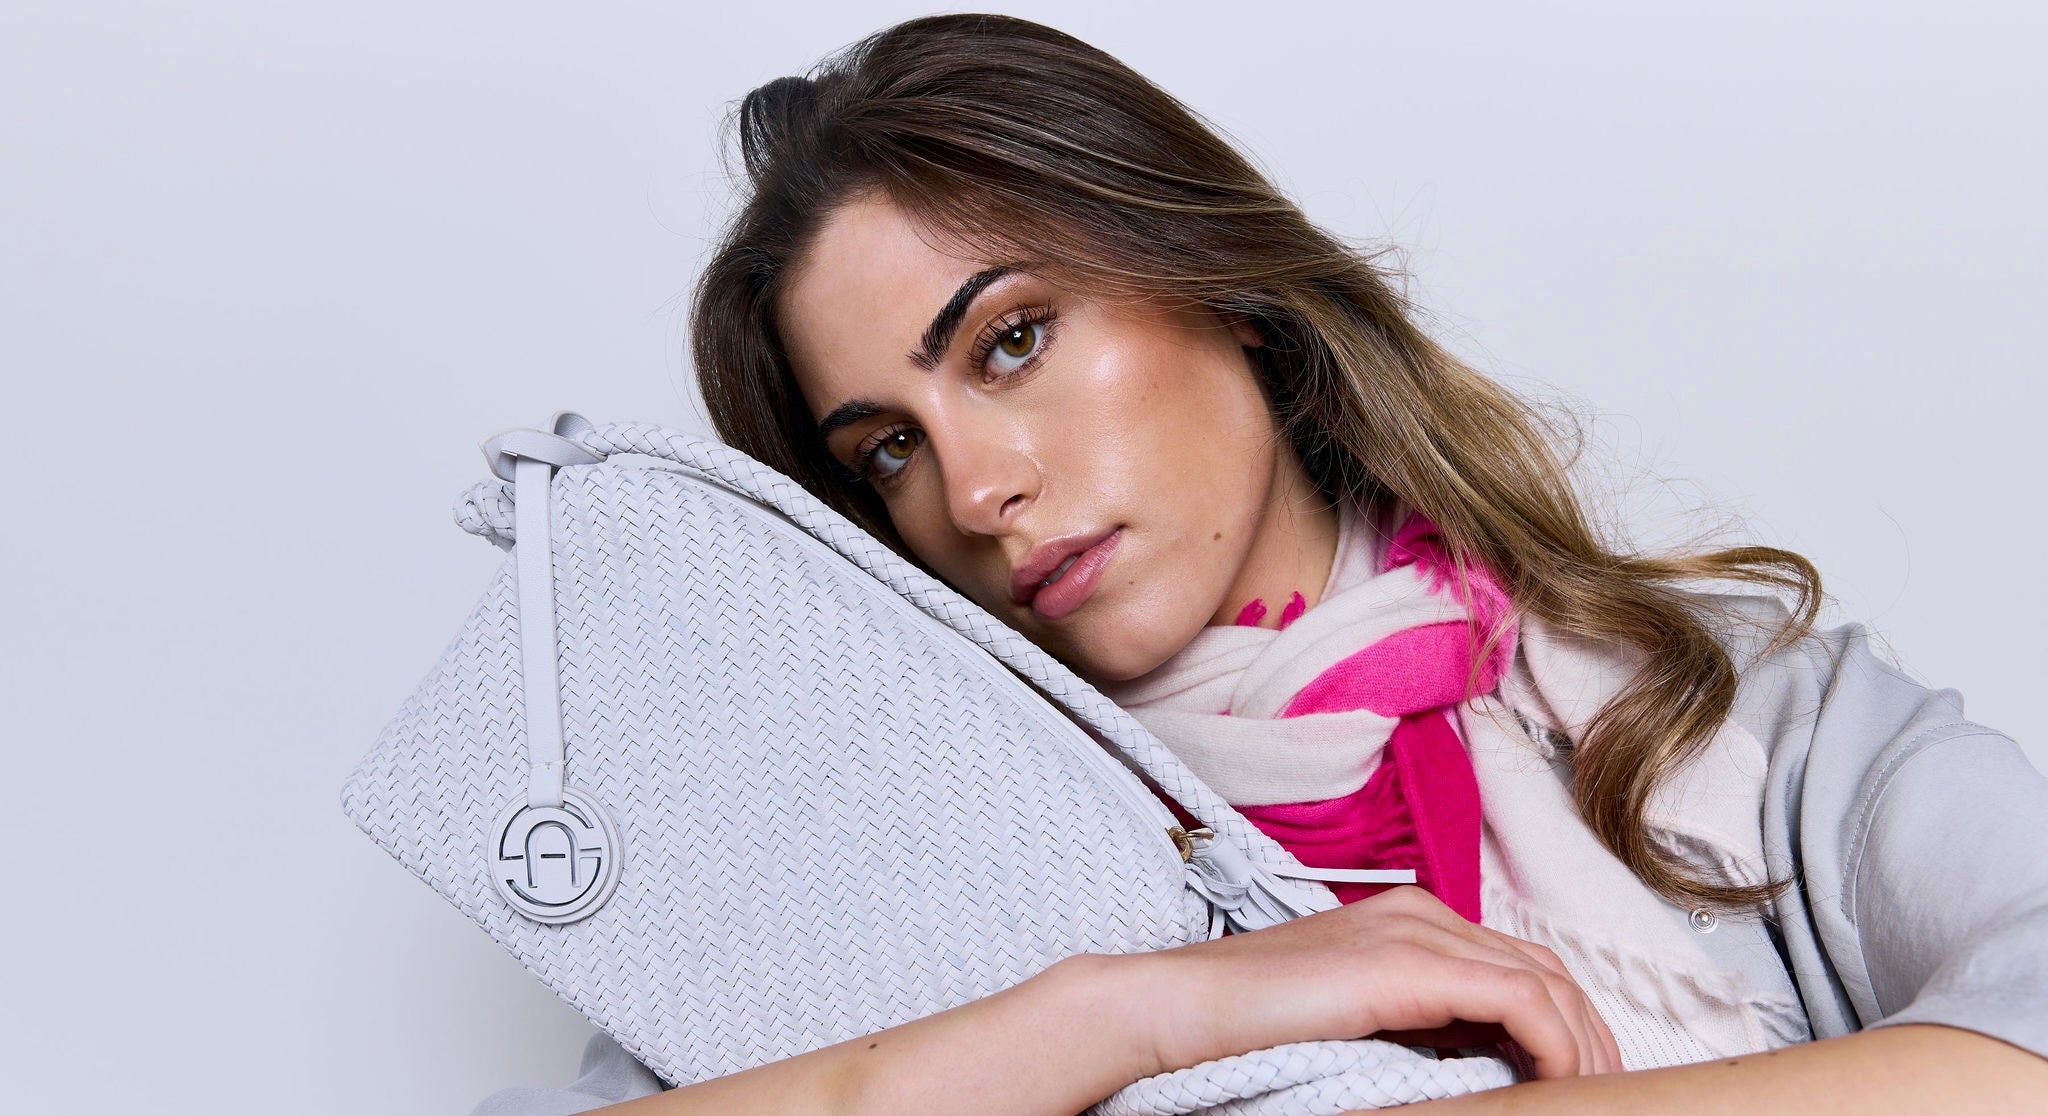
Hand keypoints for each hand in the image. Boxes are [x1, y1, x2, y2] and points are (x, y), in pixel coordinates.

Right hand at [1126, 885, 1622, 1080]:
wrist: (1173, 1010)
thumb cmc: (1245, 1029)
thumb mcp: (1354, 1027)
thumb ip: (1416, 1032)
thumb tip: (1481, 1070)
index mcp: (1407, 921)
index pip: (1521, 964)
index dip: (1568, 1023)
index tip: (1581, 1082)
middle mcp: (1419, 912)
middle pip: (1547, 967)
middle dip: (1592, 1036)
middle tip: (1605, 1095)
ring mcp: (1413, 930)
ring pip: (1545, 981)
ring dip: (1583, 1046)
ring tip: (1588, 1097)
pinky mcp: (1404, 964)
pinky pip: (1518, 999)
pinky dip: (1554, 1044)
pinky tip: (1557, 1083)